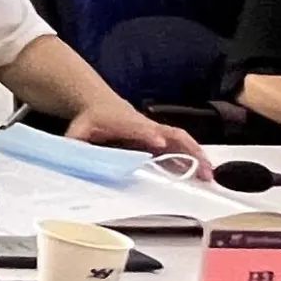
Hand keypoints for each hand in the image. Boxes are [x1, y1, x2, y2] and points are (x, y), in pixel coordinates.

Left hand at [66, 102, 212, 180]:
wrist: (99, 104)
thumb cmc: (91, 120)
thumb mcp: (78, 130)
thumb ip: (74, 144)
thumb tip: (71, 158)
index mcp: (125, 123)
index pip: (139, 127)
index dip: (148, 134)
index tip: (159, 143)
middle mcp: (145, 126)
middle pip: (170, 133)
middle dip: (186, 149)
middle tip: (201, 168)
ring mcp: (155, 131)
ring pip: (181, 140)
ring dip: (197, 156)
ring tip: (210, 176)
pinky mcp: (159, 137)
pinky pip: (180, 146)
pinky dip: (193, 158)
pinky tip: (203, 174)